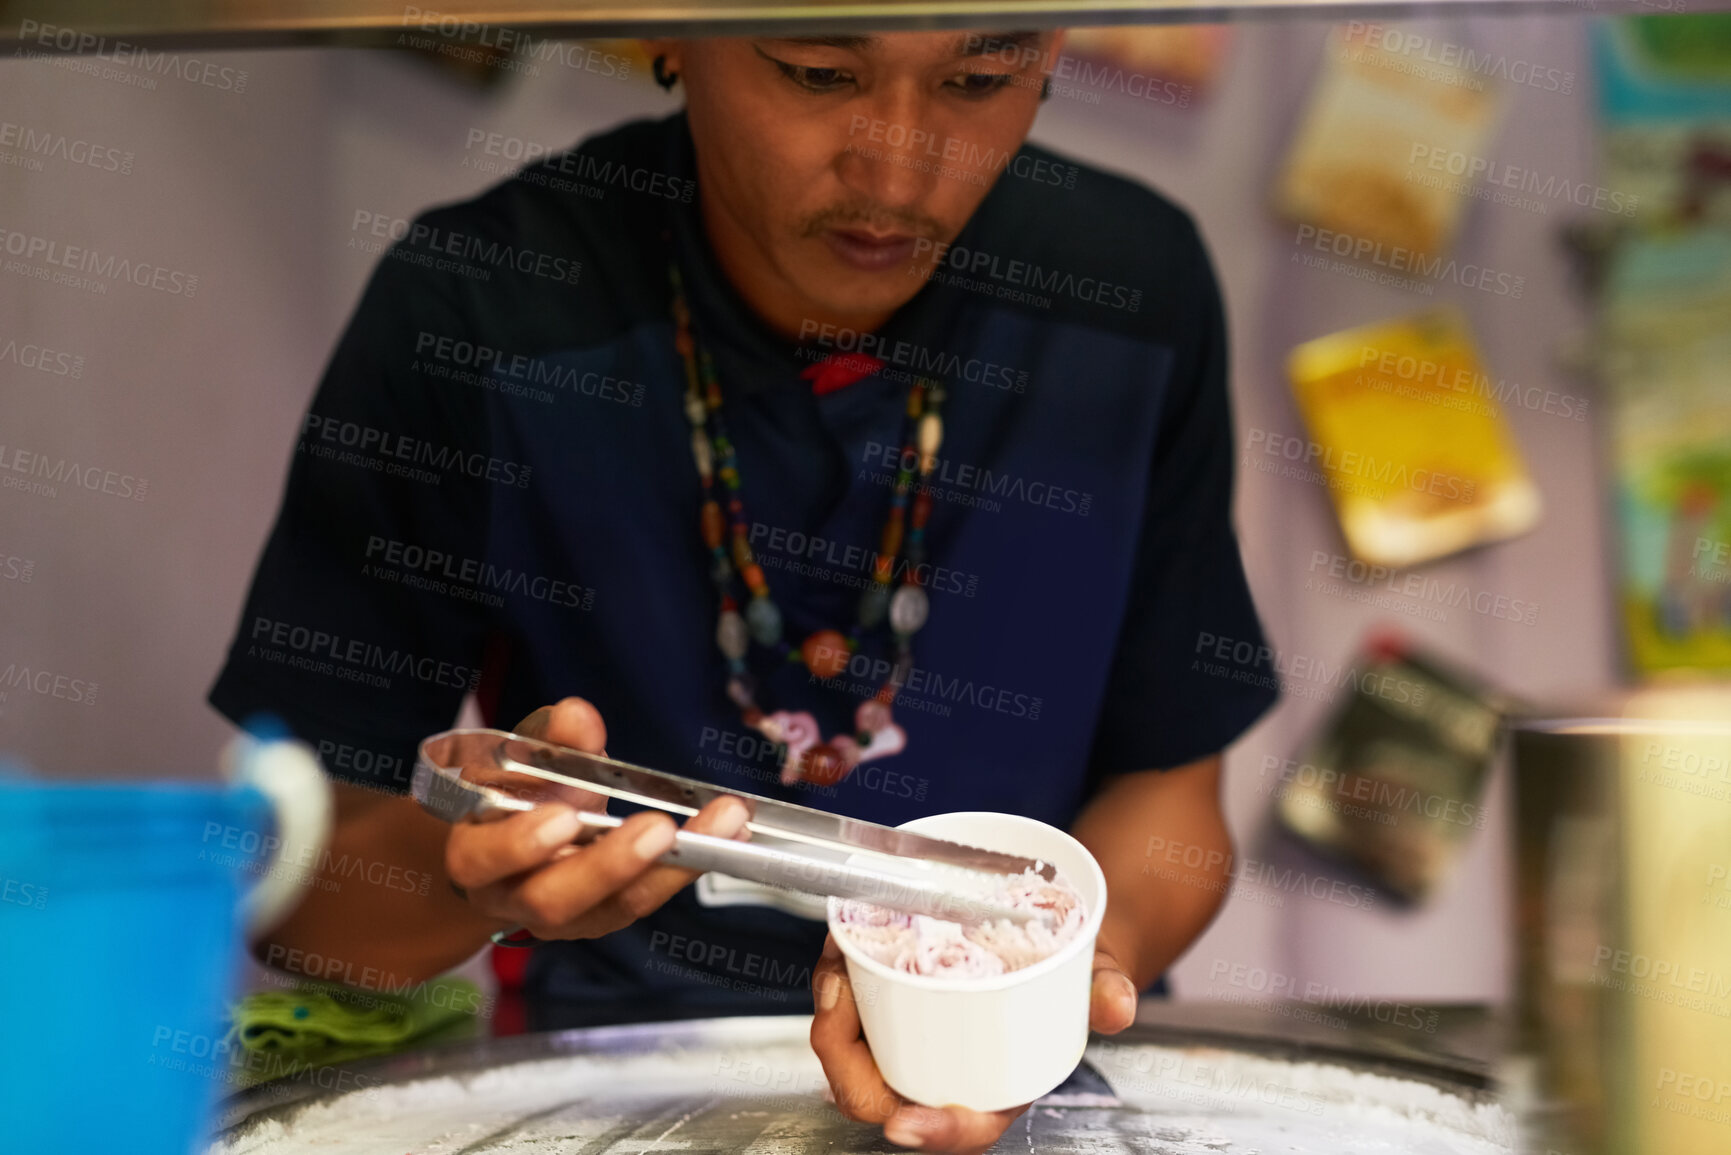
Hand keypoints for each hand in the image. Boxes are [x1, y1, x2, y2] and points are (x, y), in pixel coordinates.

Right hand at [443, 697, 749, 939]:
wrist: (504, 845)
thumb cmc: (510, 793)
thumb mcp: (520, 756)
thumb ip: (548, 739)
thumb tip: (577, 715)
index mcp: (473, 854)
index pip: (483, 860)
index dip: (520, 845)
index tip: (561, 816)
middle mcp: (513, 898)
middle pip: (553, 900)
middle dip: (609, 865)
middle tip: (659, 829)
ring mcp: (564, 916)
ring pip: (612, 908)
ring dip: (670, 868)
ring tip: (720, 825)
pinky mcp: (605, 915)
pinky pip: (646, 899)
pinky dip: (687, 867)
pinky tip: (729, 834)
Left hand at [809, 932, 1139, 1152]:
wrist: (1057, 939)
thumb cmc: (1071, 973)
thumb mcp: (1096, 973)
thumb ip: (1106, 988)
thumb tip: (1117, 1003)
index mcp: (996, 1087)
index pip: (961, 1128)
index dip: (931, 1130)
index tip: (904, 1122)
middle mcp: (946, 1074)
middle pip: (877, 1093)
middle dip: (844, 1050)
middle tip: (840, 992)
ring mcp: (913, 1045)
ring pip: (853, 1054)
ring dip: (833, 1011)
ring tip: (839, 958)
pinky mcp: (891, 1012)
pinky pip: (850, 1016)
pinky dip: (839, 983)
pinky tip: (840, 946)